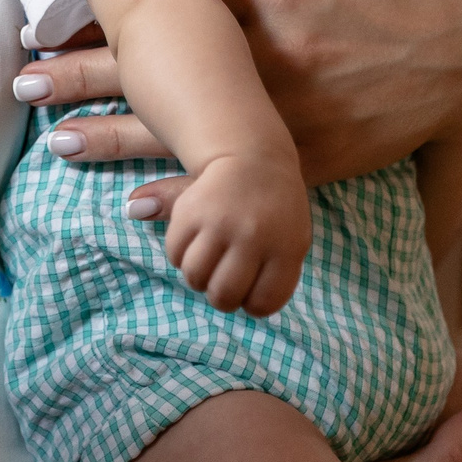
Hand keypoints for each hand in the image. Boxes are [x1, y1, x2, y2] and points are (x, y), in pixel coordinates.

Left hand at [11, 0, 461, 183]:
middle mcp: (264, 55)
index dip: (104, 13)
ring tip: (57, 140)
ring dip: (116, 136)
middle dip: (86, 75)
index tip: (50, 18)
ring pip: (185, 127)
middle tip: (26, 82)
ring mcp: (283, 111)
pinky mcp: (307, 156)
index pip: (167, 4)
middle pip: (160, 67)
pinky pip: (233, 174)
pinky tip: (137, 204)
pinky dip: (185, 191)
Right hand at [163, 152, 310, 316]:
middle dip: (222, 295)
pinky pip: (175, 254)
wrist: (255, 158)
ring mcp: (219, 222)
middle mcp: (253, 236)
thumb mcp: (285, 236)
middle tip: (226, 276)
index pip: (265, 303)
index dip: (254, 303)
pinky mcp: (190, 210)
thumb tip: (188, 272)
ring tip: (211, 257)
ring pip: (195, 277)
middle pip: (225, 296)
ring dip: (199, 275)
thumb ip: (262, 270)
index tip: (251, 288)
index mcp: (287, 247)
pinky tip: (197, 239)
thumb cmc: (275, 211)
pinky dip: (181, 254)